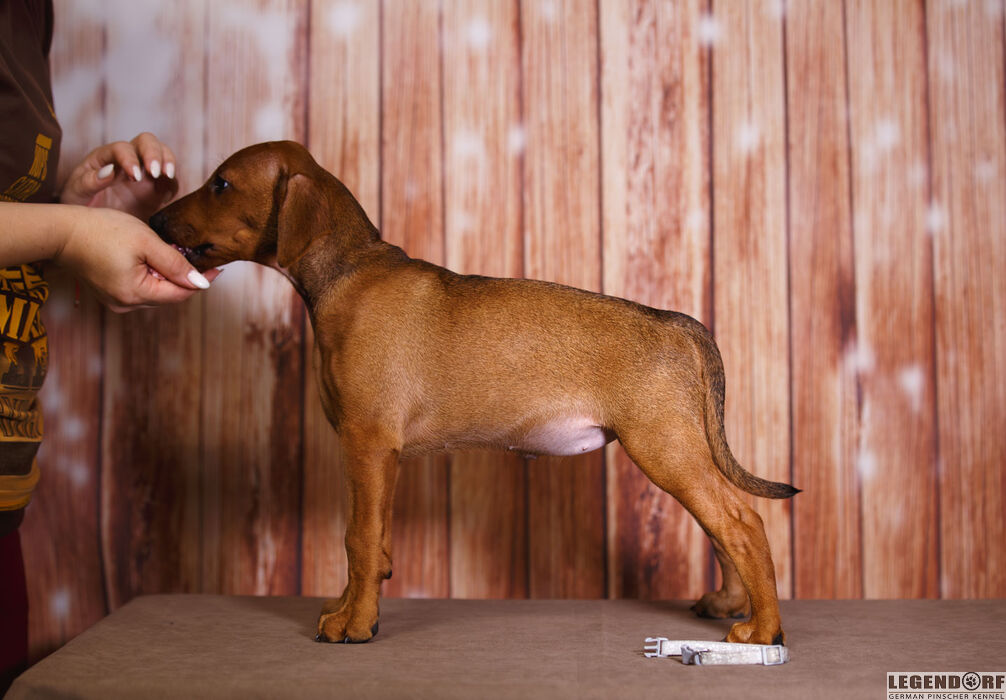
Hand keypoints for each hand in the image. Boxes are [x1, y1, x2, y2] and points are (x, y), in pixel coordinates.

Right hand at [54, 206, 220, 311]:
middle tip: (196, 253)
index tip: (217, 266)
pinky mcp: (111, 291)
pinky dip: (152, 273)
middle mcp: (126, 304)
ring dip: (169, 273)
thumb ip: (175, 263)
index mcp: (136, 294)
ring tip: (174, 251)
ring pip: (156, 289)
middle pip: (170, 294)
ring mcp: (117, 300)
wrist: (62, 230)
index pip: (181, 294)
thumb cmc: (102, 230)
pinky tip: (154, 255)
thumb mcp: (146, 242)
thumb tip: (202, 283)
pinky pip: (142, 285)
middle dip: (185, 276)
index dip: (201, 280)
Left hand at [59, 132, 178, 219]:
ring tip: (168, 176)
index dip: (130, 159)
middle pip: (147, 141)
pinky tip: (165, 199)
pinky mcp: (158, 188)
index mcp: (106, 157)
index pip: (122, 148)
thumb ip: (89, 181)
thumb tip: (109, 171)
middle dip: (154, 153)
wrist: (92, 223)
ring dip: (169, 162)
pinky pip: (171, 180)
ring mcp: (145, 172)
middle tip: (156, 172)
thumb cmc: (81, 204)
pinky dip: (173, 185)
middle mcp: (129, 159)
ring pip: (164, 154)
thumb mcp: (76, 193)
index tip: (135, 177)